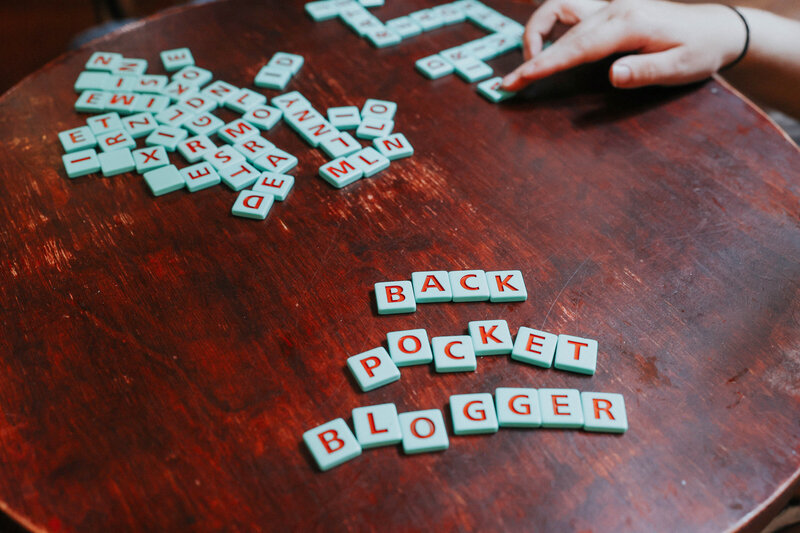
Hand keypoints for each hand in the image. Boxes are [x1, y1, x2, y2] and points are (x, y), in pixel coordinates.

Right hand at [502, 0, 747, 90]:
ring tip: (529, 65)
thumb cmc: (699, 52)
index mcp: (629, 23)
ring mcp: (610, 4)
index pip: (577, 47)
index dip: (544, 64)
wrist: (716, 29)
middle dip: (532, 59)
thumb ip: (645, 72)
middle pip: (562, 34)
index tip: (519, 79)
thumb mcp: (680, 68)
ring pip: (559, 12)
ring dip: (537, 33)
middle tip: (509, 85)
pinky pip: (569, 9)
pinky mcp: (609, 7)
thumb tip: (613, 75)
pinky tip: (545, 44)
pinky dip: (550, 24)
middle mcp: (615, 8)